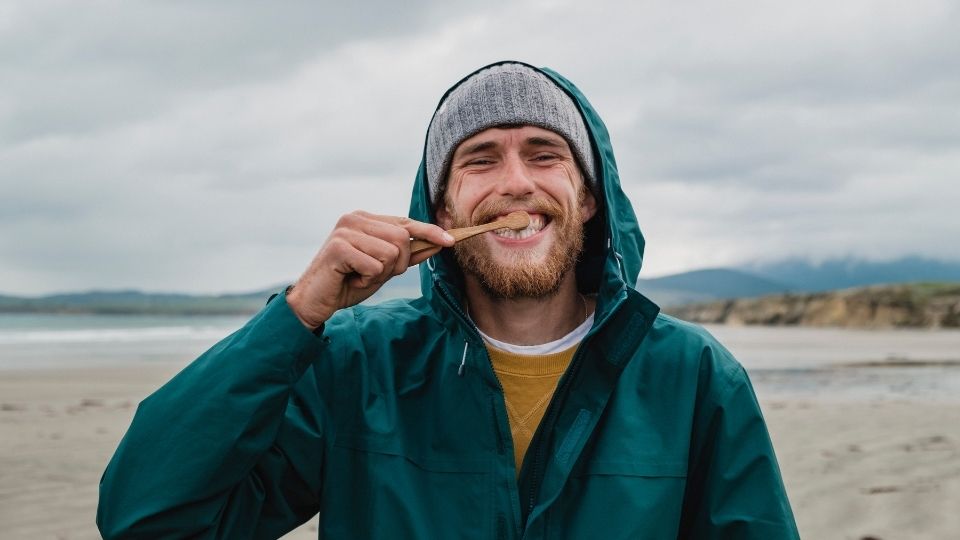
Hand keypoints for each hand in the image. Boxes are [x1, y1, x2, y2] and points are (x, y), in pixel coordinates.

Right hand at [286, 211, 454, 329]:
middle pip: (403, 238)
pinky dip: (366, 279)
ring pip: (391, 253)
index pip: (406, 222)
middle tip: (373, 274)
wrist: (316, 301)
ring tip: (359, 275)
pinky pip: (375, 265)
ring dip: (380, 273)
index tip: (451, 240)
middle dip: (397, 264)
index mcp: (365, 218)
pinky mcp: (339, 246)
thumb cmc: (348, 282)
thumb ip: (407, 255)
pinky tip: (350, 279)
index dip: (429, 232)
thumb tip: (438, 243)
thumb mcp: (383, 268)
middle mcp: (355, 218)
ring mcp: (345, 230)